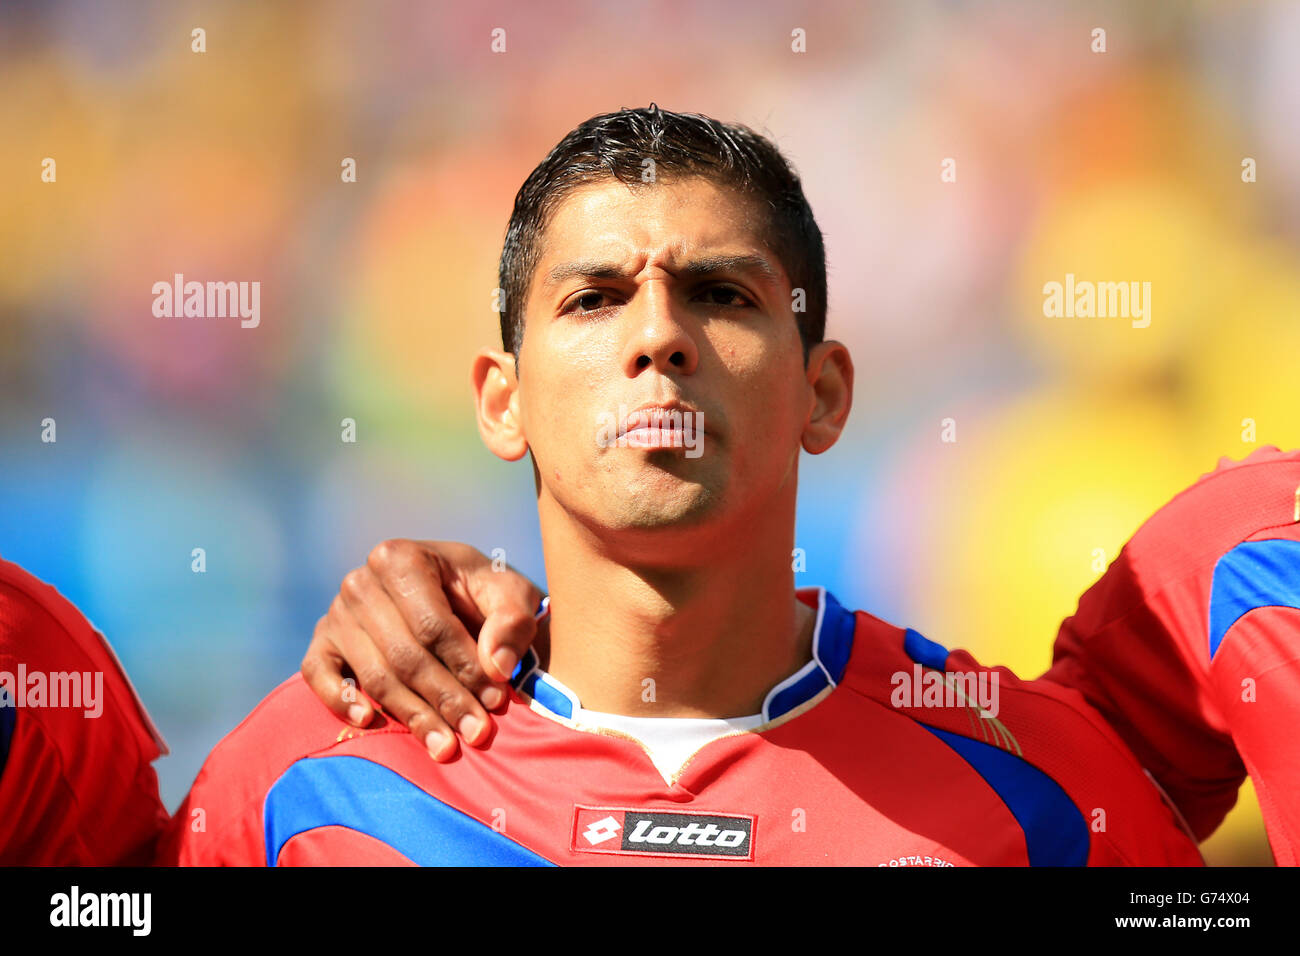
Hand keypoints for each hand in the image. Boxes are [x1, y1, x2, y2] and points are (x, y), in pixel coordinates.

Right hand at [301, 540, 542, 760]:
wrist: (453, 595)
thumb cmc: (482, 595)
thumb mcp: (512, 595)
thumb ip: (512, 622)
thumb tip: (496, 665)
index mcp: (403, 558)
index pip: (432, 625)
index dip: (466, 667)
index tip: (495, 699)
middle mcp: (361, 582)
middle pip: (404, 655)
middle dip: (445, 699)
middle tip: (476, 732)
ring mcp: (336, 612)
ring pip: (374, 675)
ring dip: (412, 715)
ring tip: (446, 746)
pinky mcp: (322, 642)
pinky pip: (318, 674)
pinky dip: (339, 699)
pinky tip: (369, 721)